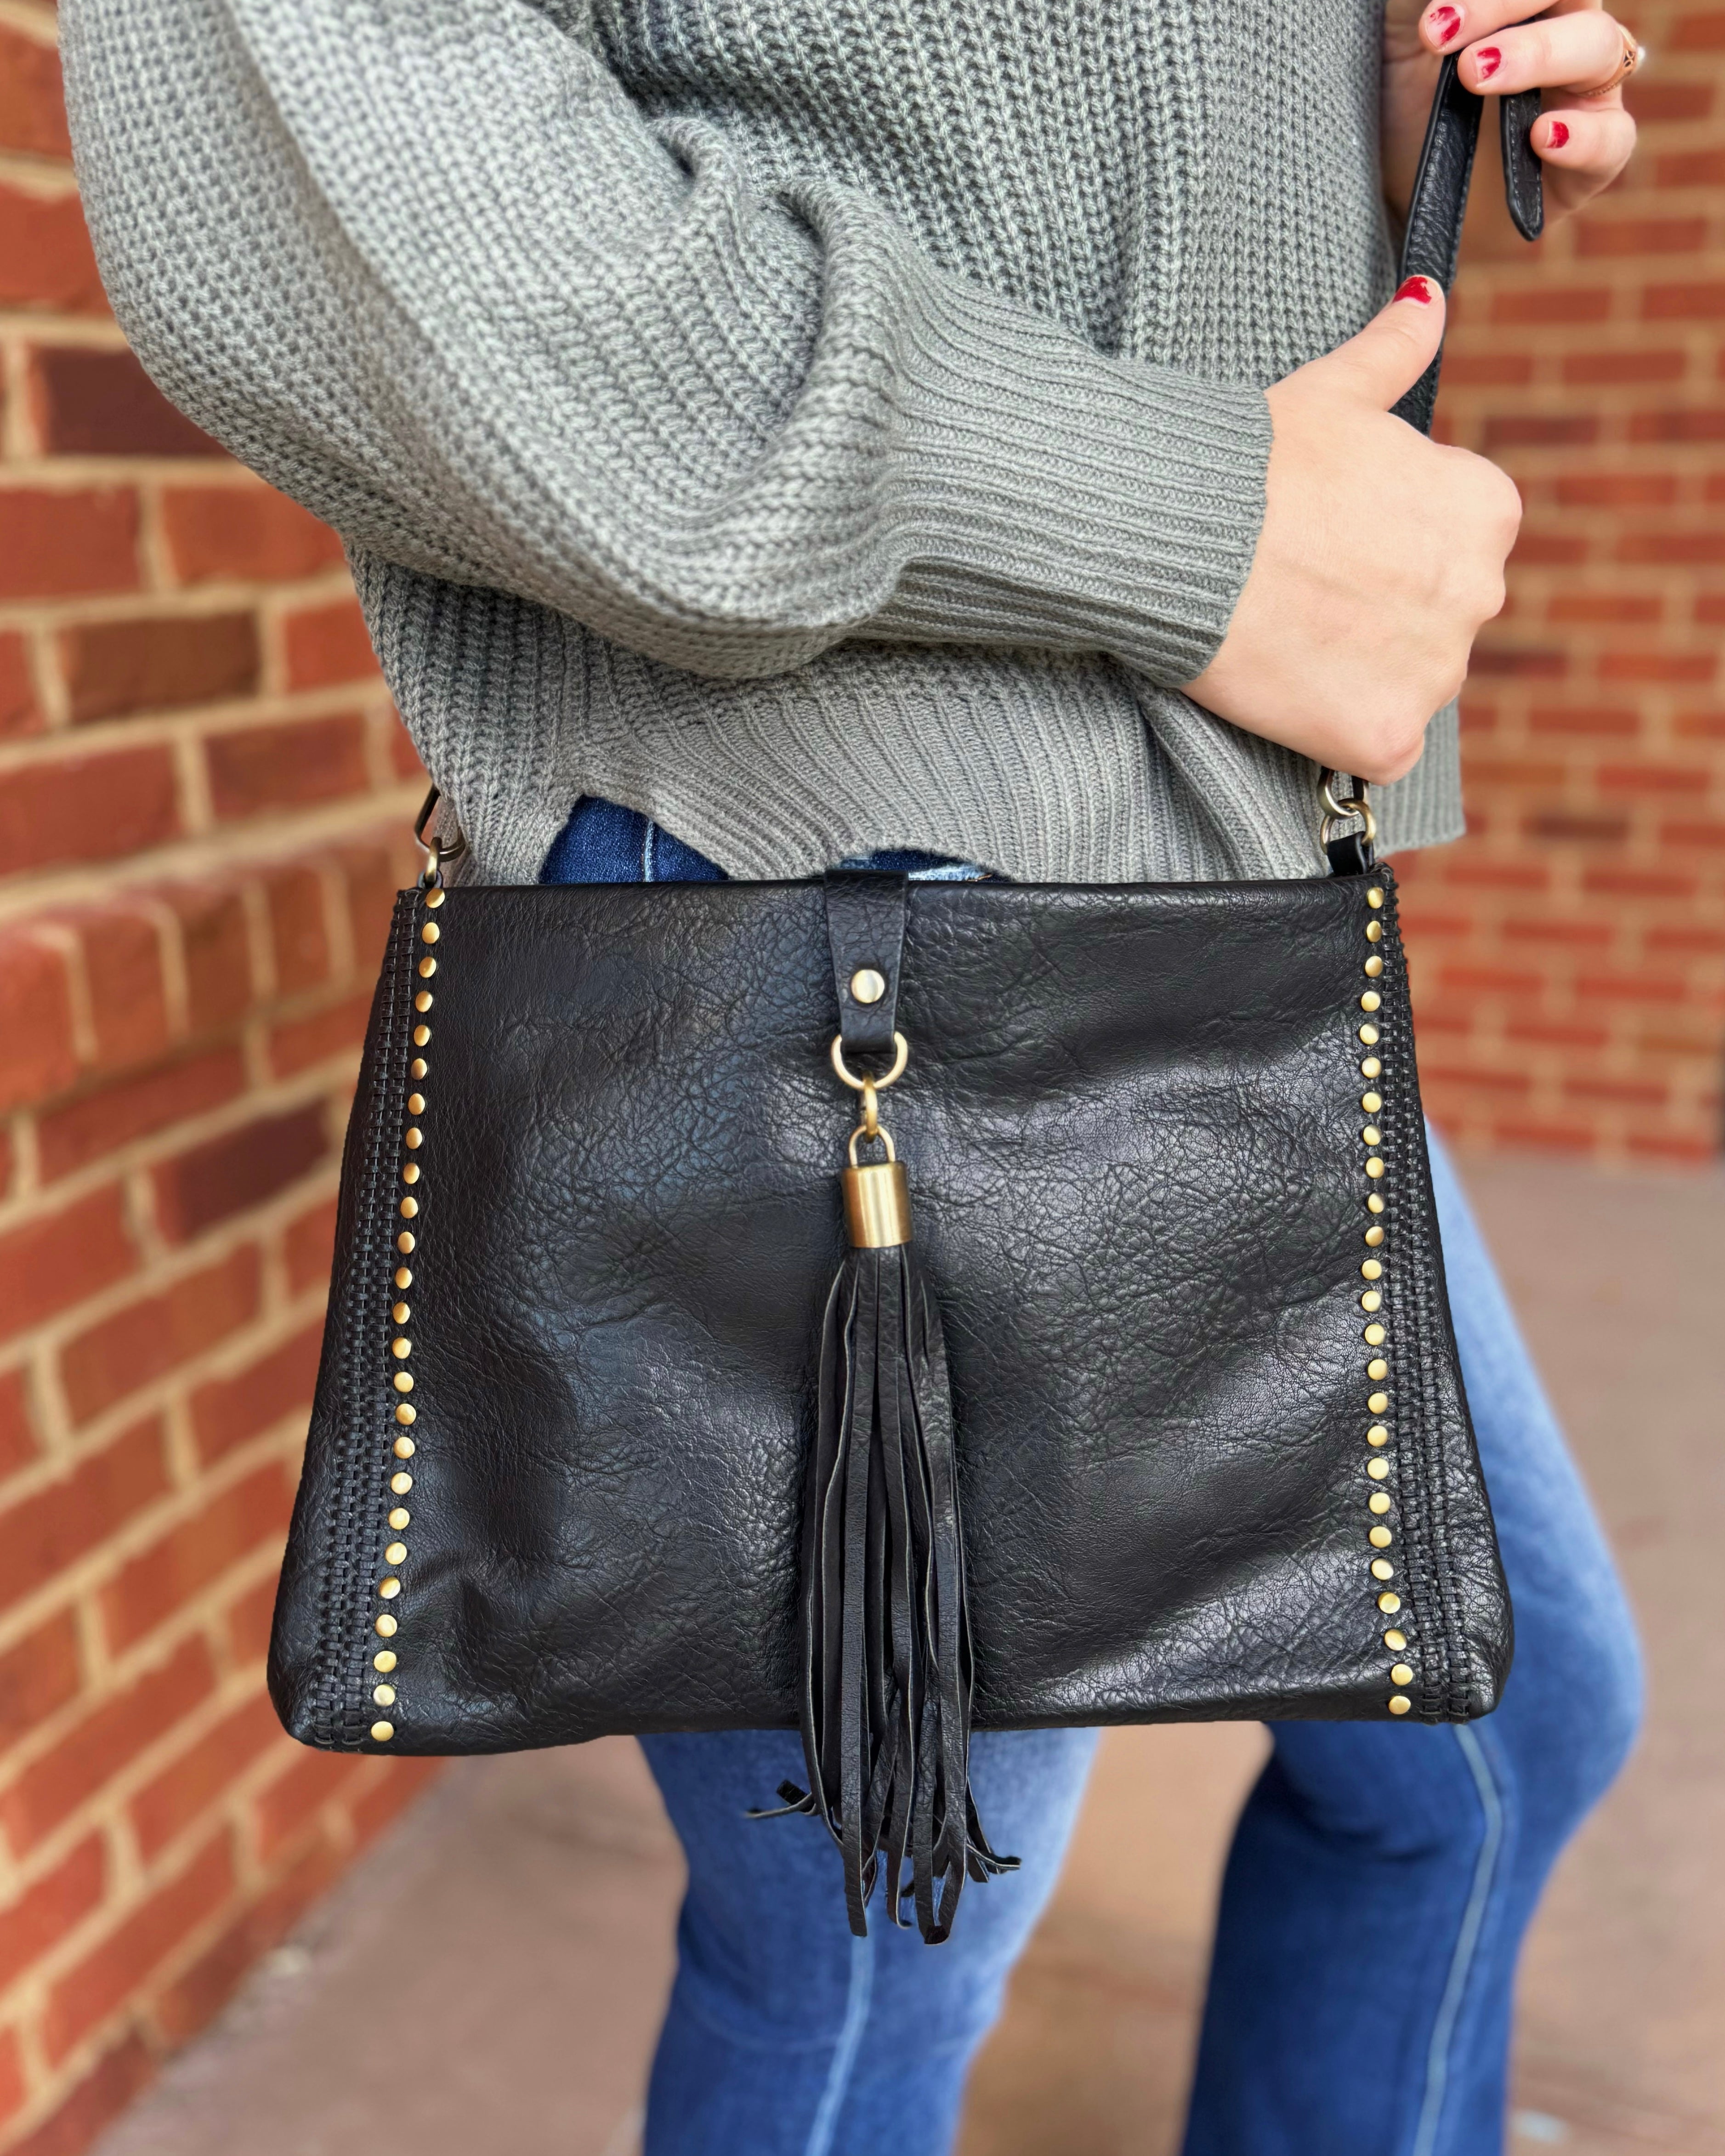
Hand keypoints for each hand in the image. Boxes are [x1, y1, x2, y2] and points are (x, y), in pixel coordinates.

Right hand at [1182, 279, 1520, 783]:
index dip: (1387, 543)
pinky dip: (1341, 732)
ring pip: (1410, 682)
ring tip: (1291, 636)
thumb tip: (1428, 301)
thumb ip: (1396, 351)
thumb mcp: (1333, 390)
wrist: (1183, 536)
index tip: (1332, 539)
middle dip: (1382, 609)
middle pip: (1438, 616)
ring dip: (1361, 671)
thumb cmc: (1253, 459)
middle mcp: (1482, 593)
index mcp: (1487, 509)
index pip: (1459, 542)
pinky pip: (1378, 749)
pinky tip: (1295, 692)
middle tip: (1304, 588)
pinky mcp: (1387, 737)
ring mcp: (1437, 673)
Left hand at [1383, 0, 1638, 226]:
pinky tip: (1541, 136)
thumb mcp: (1397, 42)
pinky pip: (1613, 139)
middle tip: (1444, 39)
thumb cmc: (1408, 109)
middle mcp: (1566, 34)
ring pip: (1601, 47)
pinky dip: (1583, 137)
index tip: (1432, 20)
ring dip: (1541, 53)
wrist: (1407, 199)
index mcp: (1529, 2)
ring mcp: (1586, 96)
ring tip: (1476, 75)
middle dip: (1507, 3)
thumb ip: (1413, 2)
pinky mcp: (1592, 163)